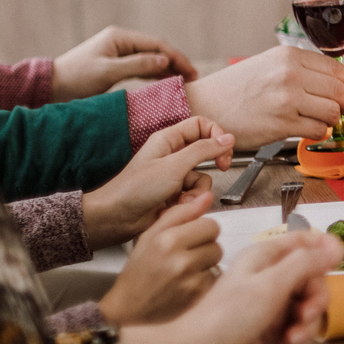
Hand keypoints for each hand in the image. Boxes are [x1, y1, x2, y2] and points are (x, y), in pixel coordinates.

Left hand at [53, 26, 197, 101]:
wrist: (50, 86)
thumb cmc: (76, 78)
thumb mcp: (108, 72)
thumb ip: (138, 65)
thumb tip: (165, 61)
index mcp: (120, 37)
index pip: (157, 45)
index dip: (176, 57)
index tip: (192, 72)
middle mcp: (121, 41)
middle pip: (156, 50)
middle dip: (175, 62)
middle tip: (193, 78)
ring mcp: (118, 51)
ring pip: (150, 58)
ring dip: (167, 68)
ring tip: (184, 81)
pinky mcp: (114, 63)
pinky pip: (140, 66)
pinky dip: (154, 73)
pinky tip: (165, 81)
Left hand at [81, 116, 233, 249]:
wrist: (115, 218)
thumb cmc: (134, 189)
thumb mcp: (174, 166)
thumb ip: (203, 150)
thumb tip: (227, 138)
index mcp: (168, 139)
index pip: (201, 125)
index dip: (216, 134)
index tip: (225, 148)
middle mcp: (172, 154)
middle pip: (206, 150)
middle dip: (214, 161)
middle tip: (222, 166)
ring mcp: (174, 174)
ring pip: (203, 175)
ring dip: (198, 189)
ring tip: (184, 198)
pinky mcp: (174, 192)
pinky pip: (194, 192)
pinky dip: (190, 200)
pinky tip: (177, 205)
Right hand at [99, 194, 220, 324]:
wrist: (128, 310)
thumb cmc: (139, 271)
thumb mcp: (151, 236)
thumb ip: (180, 213)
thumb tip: (207, 196)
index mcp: (168, 239)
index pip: (211, 225)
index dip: (201, 232)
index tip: (189, 239)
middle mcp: (180, 260)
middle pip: (217, 244)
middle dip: (204, 248)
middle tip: (185, 257)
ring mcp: (190, 280)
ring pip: (217, 263)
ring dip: (206, 266)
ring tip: (184, 272)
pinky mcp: (197, 297)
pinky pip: (215, 280)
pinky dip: (204, 282)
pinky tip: (186, 285)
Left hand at [113, 231, 342, 343]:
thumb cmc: (226, 317)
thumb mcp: (270, 285)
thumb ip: (305, 264)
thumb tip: (336, 246)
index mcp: (267, 256)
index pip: (306, 241)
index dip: (325, 249)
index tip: (338, 264)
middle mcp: (272, 276)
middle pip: (314, 277)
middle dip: (316, 297)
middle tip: (306, 313)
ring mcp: (273, 302)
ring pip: (309, 304)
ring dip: (309, 321)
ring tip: (294, 336)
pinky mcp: (273, 327)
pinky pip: (300, 325)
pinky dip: (299, 336)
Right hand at [185, 46, 343, 148]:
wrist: (205, 105)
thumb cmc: (236, 87)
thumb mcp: (269, 64)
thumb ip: (300, 68)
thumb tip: (334, 81)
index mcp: (289, 57)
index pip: (337, 70)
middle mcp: (290, 75)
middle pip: (341, 91)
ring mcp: (287, 100)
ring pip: (332, 112)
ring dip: (332, 120)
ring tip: (323, 121)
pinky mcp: (281, 124)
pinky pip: (316, 130)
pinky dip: (318, 133)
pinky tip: (310, 130)